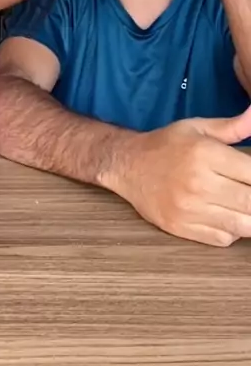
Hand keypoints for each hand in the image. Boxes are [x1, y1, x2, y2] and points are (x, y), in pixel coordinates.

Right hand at [113, 105, 250, 245]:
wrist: (127, 166)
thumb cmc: (165, 145)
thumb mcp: (197, 128)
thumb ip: (232, 126)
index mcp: (205, 154)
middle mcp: (199, 183)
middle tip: (247, 191)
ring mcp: (190, 209)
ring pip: (243, 226)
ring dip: (248, 217)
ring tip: (240, 203)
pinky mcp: (182, 228)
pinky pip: (223, 239)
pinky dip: (231, 230)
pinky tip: (224, 215)